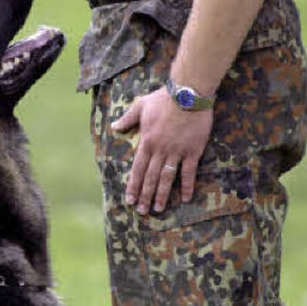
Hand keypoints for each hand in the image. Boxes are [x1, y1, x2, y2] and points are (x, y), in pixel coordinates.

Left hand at [112, 86, 212, 214]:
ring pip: (166, 178)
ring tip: (157, 209)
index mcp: (147, 141)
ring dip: (161, 195)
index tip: (130, 199)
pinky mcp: (192, 151)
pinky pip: (189, 172)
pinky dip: (186, 186)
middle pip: (150, 178)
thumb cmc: (164, 98)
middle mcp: (160, 150)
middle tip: (142, 211)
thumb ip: (127, 118)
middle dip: (145, 196)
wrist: (188, 94)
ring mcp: (177, 152)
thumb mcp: (141, 105)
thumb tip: (114, 126)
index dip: (133, 185)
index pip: (137, 169)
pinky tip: (184, 198)